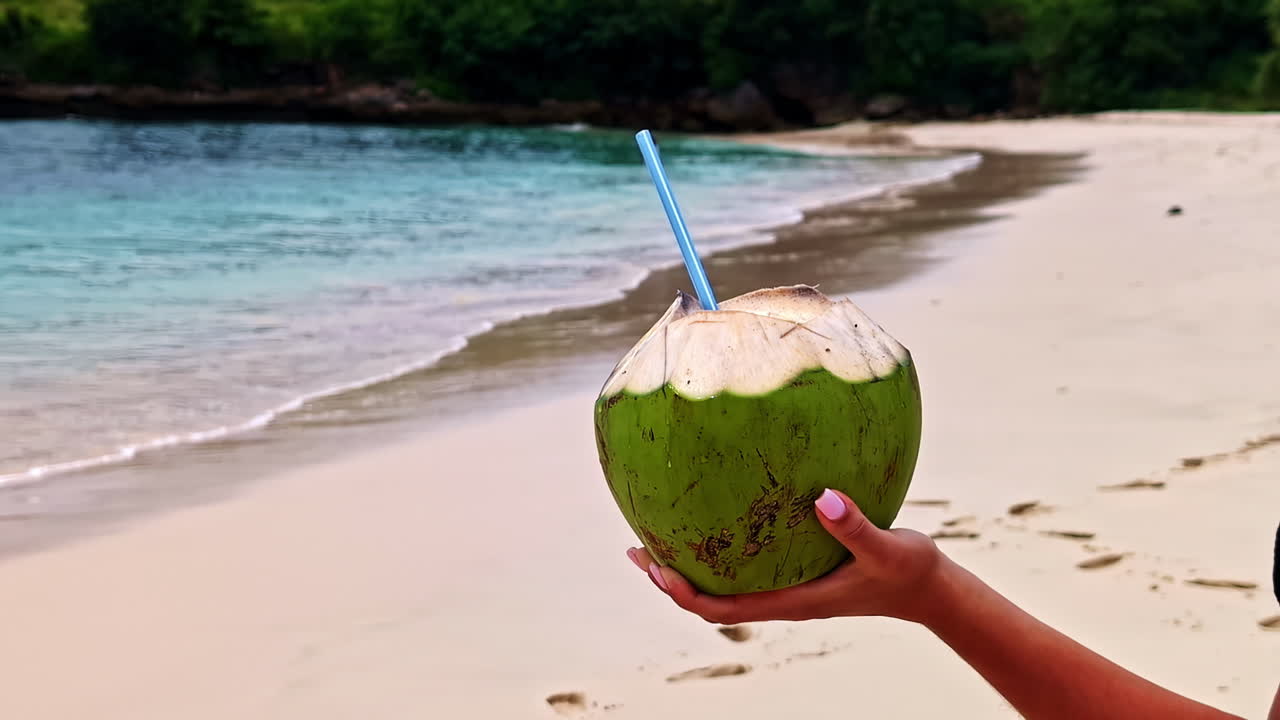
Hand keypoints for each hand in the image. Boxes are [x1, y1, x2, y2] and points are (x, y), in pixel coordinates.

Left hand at [626, 489, 944, 624]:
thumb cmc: (908, 572)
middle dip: (670, 579)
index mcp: (793, 601)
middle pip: (711, 601)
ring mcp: (789, 586)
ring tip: (659, 530)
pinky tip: (718, 513)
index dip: (683, 594)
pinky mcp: (799, 570)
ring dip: (690, 564)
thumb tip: (823, 497)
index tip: (654, 569)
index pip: (723, 609)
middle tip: (637, 549)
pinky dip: (722, 547)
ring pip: (726, 584)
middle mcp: (783, 597)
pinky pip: (748, 565)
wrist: (929, 587)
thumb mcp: (886, 549)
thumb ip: (856, 527)